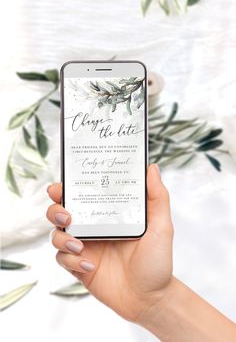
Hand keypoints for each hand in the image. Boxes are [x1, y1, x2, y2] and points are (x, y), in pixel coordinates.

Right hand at [46, 164, 173, 322]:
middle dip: (55, 210)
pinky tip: (90, 266)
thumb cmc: (157, 260)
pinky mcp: (79, 267)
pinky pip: (62, 259)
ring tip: (79, 245)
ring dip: (61, 237)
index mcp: (108, 214)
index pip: (83, 195)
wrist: (150, 298)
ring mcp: (85, 247)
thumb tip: (152, 168)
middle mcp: (93, 228)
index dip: (67, 188)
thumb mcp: (161, 227)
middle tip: (66, 215)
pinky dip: (71, 261)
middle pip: (61, 212)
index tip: (61, 186)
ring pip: (56, 235)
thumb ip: (158, 198)